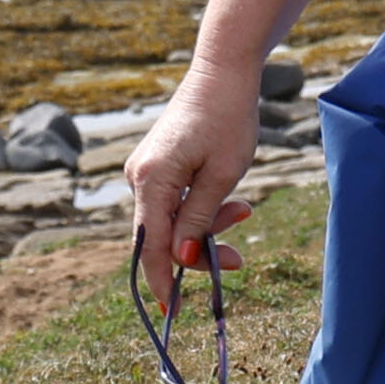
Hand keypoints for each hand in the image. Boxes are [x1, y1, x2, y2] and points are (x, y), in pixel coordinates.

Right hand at [118, 64, 256, 308]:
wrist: (223, 71)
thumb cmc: (229, 118)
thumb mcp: (223, 175)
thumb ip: (199, 220)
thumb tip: (180, 259)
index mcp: (152, 180)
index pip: (152, 245)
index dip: (162, 281)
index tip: (173, 312)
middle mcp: (139, 176)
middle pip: (162, 235)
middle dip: (199, 250)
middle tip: (238, 258)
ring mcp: (146, 170)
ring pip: (172, 219)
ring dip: (207, 225)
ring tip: (245, 209)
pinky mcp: (157, 164)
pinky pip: (174, 201)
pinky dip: (201, 208)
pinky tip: (231, 199)